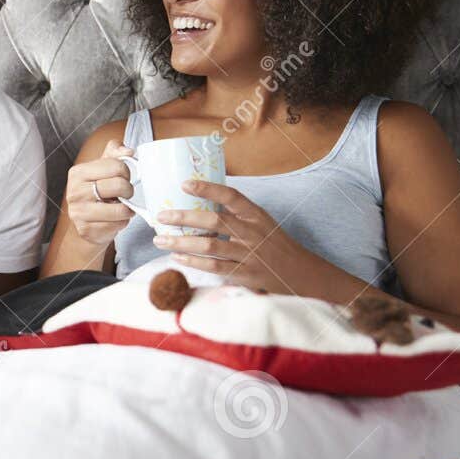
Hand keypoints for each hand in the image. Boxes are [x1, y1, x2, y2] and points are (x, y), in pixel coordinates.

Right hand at [64, 140, 135, 244]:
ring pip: (120, 209)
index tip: (122, 178)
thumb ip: (115, 152)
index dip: (126, 172)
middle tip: (124, 194)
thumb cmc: (97, 192)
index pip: (117, 166)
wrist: (85, 222)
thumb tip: (128, 152)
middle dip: (128, 191)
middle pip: (119, 186)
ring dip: (127, 209)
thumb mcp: (103, 168)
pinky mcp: (86, 230)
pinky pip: (117, 225)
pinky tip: (114, 220)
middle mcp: (75, 192)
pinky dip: (122, 223)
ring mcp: (78, 213)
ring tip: (121, 207)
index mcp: (78, 173)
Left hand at [152, 180, 341, 295]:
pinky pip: (215, 267)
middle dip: (184, 218)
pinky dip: (194, 263)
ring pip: (210, 246)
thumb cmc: (273, 243)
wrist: (298, 272)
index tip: (185, 184)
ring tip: (161, 240)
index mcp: (256, 215)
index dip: (208, 189)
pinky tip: (177, 258)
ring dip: (182, 243)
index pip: (232, 196)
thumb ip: (235, 213)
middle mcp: (252, 233)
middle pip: (215, 222)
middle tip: (162, 216)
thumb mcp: (260, 222)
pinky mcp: (245, 274)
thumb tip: (200, 200)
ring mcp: (249, 254)